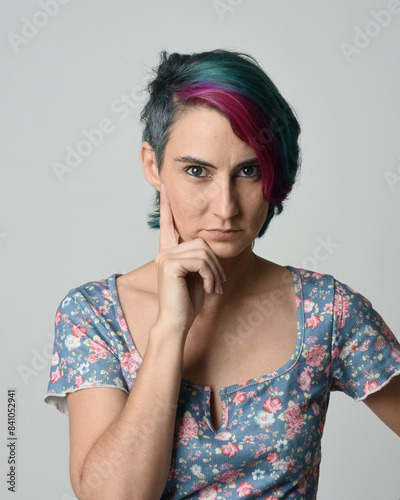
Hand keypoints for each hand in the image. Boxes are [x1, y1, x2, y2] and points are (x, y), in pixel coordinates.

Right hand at [154, 183, 225, 335]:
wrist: (178, 322)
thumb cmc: (188, 301)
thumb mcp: (198, 276)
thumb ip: (200, 258)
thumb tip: (207, 247)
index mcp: (170, 252)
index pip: (168, 224)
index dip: (167, 204)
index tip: (164, 185)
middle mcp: (165, 251)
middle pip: (200, 241)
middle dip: (215, 263)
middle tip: (219, 282)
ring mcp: (165, 257)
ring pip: (203, 251)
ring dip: (215, 271)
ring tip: (215, 287)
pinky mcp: (170, 264)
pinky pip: (200, 260)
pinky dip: (211, 275)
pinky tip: (209, 288)